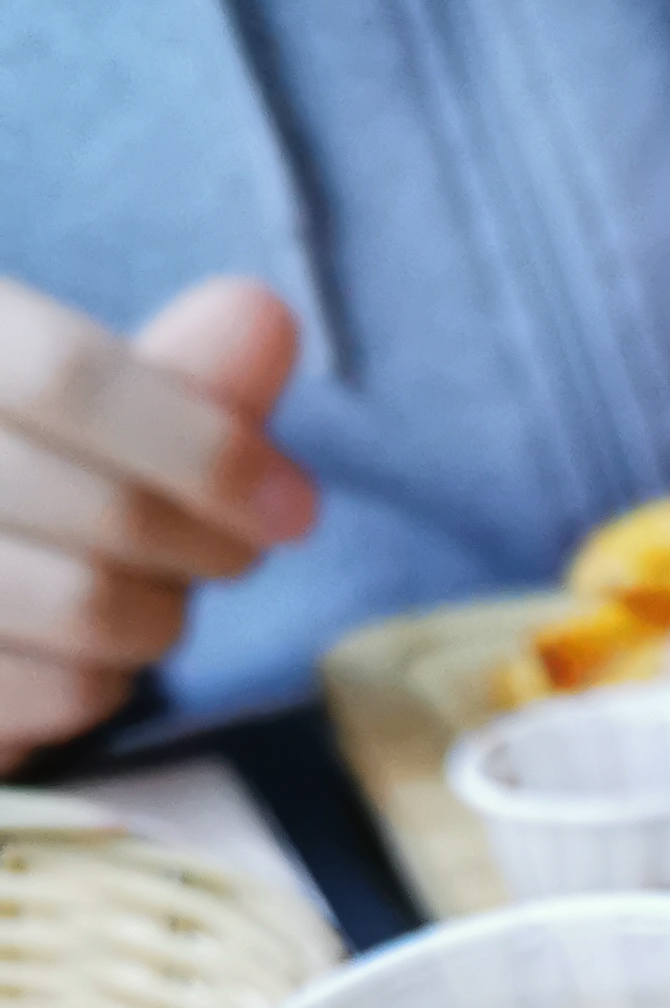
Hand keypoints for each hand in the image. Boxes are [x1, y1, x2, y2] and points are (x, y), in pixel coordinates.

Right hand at [0, 274, 317, 770]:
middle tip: (233, 548)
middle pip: (109, 507)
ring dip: (158, 613)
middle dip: (209, 542)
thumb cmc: (36, 489)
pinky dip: (108, 679)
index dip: (205, 446)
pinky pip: (68, 690)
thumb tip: (266, 317)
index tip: (295, 505)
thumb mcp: (102, 413)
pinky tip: (80, 649)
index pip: (69, 378)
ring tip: (142, 589)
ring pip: (93, 606)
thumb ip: (179, 377)